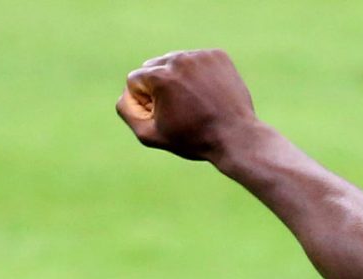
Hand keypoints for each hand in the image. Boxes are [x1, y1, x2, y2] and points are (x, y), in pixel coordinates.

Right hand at [118, 49, 260, 160]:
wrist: (236, 137)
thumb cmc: (193, 139)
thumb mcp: (151, 135)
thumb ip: (128, 112)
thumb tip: (126, 93)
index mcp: (159, 76)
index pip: (135, 80)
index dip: (145, 100)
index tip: (163, 114)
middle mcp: (178, 59)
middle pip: (154, 66)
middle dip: (159, 86)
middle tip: (180, 109)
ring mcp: (200, 55)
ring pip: (177, 62)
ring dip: (179, 79)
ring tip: (195, 102)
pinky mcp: (218, 55)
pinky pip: (198, 61)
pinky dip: (200, 75)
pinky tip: (209, 94)